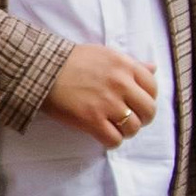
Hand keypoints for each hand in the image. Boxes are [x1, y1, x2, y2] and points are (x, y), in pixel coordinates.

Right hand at [45, 42, 159, 146]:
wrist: (42, 70)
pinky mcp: (92, 120)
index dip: (146, 98)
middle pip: (148, 111)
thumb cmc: (72, 61)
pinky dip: (110, 140)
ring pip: (133, 128)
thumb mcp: (105, 54)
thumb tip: (153, 68)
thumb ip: (131, 64)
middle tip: (128, 118)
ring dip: (125, 131)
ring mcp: (107, 103)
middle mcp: (120, 83)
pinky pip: (114, 140)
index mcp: (124, 65)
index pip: (152, 88)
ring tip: (113, 126)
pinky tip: (102, 133)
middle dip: (141, 117)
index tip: (135, 102)